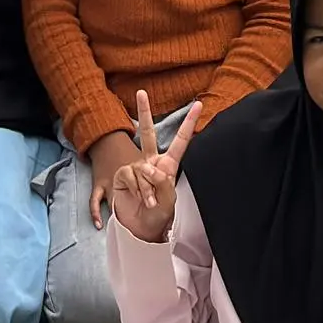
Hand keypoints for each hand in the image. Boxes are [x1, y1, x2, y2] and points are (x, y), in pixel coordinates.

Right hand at [103, 100, 184, 243]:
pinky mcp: (122, 175)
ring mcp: (136, 168)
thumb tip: (149, 168)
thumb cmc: (159, 216)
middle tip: (141, 93)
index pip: (180, 141)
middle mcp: (151, 163)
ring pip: (142, 167)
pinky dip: (137, 189)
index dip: (189, 123)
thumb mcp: (169, 201)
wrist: (140, 230)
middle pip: (147, 133)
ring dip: (147, 188)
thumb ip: (162, 182)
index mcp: (168, 166)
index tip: (199, 104)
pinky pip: (130, 175)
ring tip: (149, 202)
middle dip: (143, 112)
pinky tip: (138, 198)